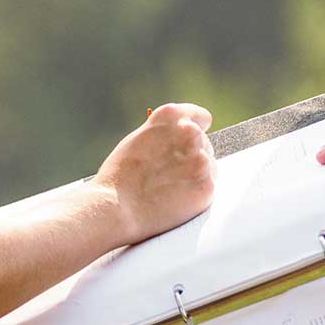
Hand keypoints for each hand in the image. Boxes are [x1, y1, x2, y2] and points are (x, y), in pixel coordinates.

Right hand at [95, 103, 215, 242]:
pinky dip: (195, 193)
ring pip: (208, 165)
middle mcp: (190, 133)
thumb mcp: (139, 138)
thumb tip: (180, 139)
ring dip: (194, 174)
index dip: (195, 130)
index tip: (189, 142)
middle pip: (204, 144)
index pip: (201, 117)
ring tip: (168, 187)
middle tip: (167, 173)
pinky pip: (208, 186)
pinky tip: (175, 198)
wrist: (117, 207)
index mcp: (171, 116)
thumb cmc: (120, 175)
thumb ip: (164, 134)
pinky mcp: (207, 185)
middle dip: (190, 157)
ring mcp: (201, 159)